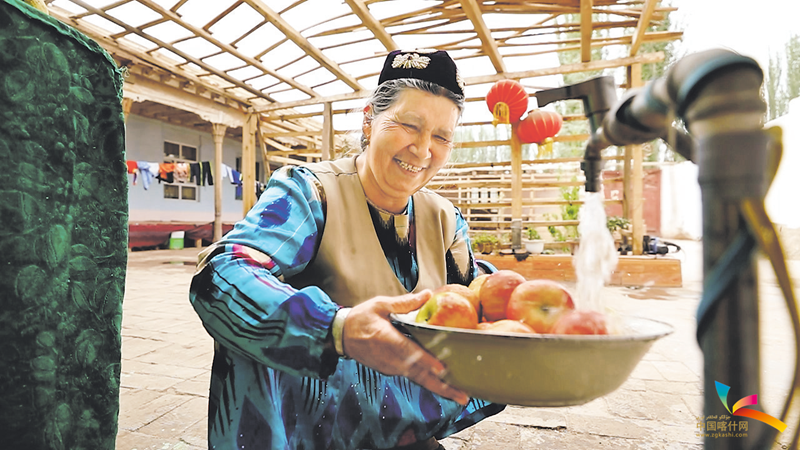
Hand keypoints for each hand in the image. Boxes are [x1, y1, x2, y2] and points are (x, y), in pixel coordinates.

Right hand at [342, 290, 468, 404]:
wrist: (341, 336)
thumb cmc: (360, 318)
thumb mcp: (380, 305)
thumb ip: (405, 303)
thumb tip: (427, 295)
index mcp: (386, 339)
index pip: (409, 352)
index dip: (426, 361)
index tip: (442, 369)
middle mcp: (390, 359)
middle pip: (419, 374)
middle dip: (441, 386)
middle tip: (462, 396)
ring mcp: (391, 367)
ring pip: (418, 379)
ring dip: (438, 388)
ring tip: (458, 394)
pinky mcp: (391, 371)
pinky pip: (412, 377)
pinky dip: (428, 382)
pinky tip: (443, 384)